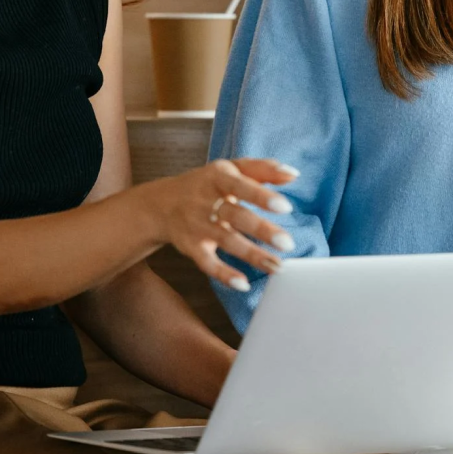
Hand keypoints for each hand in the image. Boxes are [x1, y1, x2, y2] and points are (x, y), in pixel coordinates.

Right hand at [138, 158, 297, 291]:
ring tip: (278, 266)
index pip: (241, 185)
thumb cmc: (206, 184)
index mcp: (218, 177)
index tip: (286, 207)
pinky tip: (243, 284)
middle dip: (262, 230)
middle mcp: (206, 201)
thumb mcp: (230, 169)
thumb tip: (292, 174)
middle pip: (236, 216)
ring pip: (227, 241)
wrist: (160, 204)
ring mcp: (197, 226)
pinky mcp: (191, 247)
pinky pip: (207, 263)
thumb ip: (262, 169)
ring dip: (253, 255)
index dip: (262, 196)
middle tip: (288, 243)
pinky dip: (224, 275)